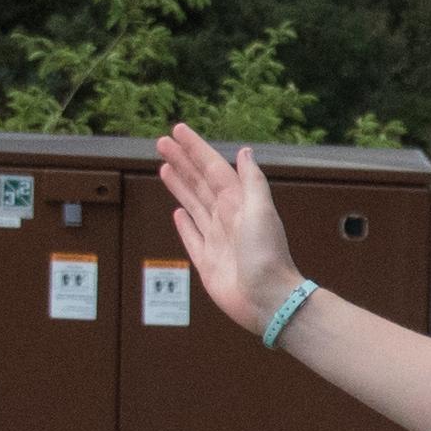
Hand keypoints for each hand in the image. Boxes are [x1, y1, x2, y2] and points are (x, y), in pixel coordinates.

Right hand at [151, 127, 303, 329]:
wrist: (268, 299)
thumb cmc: (268, 255)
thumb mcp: (261, 210)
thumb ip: (252, 181)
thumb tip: (245, 151)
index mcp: (238, 203)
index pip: (212, 168)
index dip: (195, 149)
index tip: (178, 131)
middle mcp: (226, 218)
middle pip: (199, 183)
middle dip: (182, 162)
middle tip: (162, 143)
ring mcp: (216, 239)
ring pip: (193, 205)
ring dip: (179, 185)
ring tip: (164, 167)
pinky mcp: (207, 262)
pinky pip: (192, 238)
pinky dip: (184, 224)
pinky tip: (178, 212)